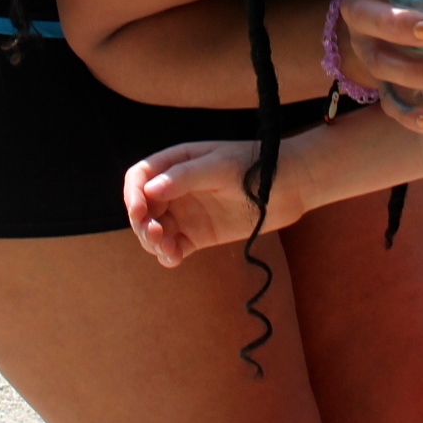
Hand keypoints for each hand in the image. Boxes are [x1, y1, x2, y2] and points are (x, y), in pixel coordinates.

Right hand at [124, 140, 285, 267]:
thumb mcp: (220, 167)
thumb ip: (186, 177)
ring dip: (152, 242)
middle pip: (143, 208)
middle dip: (142, 223)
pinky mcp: (198, 236)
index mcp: (176, 163)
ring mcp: (186, 213)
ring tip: (167, 249)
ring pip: (155, 230)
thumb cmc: (255, 168)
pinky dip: (167, 255)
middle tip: (155, 235)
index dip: (133, 194)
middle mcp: (176, 189)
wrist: (290, 187)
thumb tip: (151, 189)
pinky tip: (173, 258)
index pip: (140, 177)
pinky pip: (174, 248)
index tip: (138, 212)